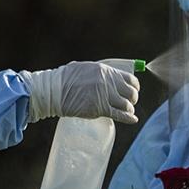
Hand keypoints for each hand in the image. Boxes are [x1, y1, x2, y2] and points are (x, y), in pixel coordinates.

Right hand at [23, 60, 139, 123]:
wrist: (54, 91)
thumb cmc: (65, 79)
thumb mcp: (85, 68)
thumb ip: (99, 73)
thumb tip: (109, 76)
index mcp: (105, 71)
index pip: (129, 78)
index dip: (134, 86)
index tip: (134, 90)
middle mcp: (107, 82)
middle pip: (131, 92)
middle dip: (133, 99)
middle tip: (129, 102)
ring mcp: (104, 96)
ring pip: (126, 105)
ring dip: (129, 109)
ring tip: (126, 111)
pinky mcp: (100, 109)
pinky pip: (120, 115)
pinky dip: (128, 118)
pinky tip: (133, 119)